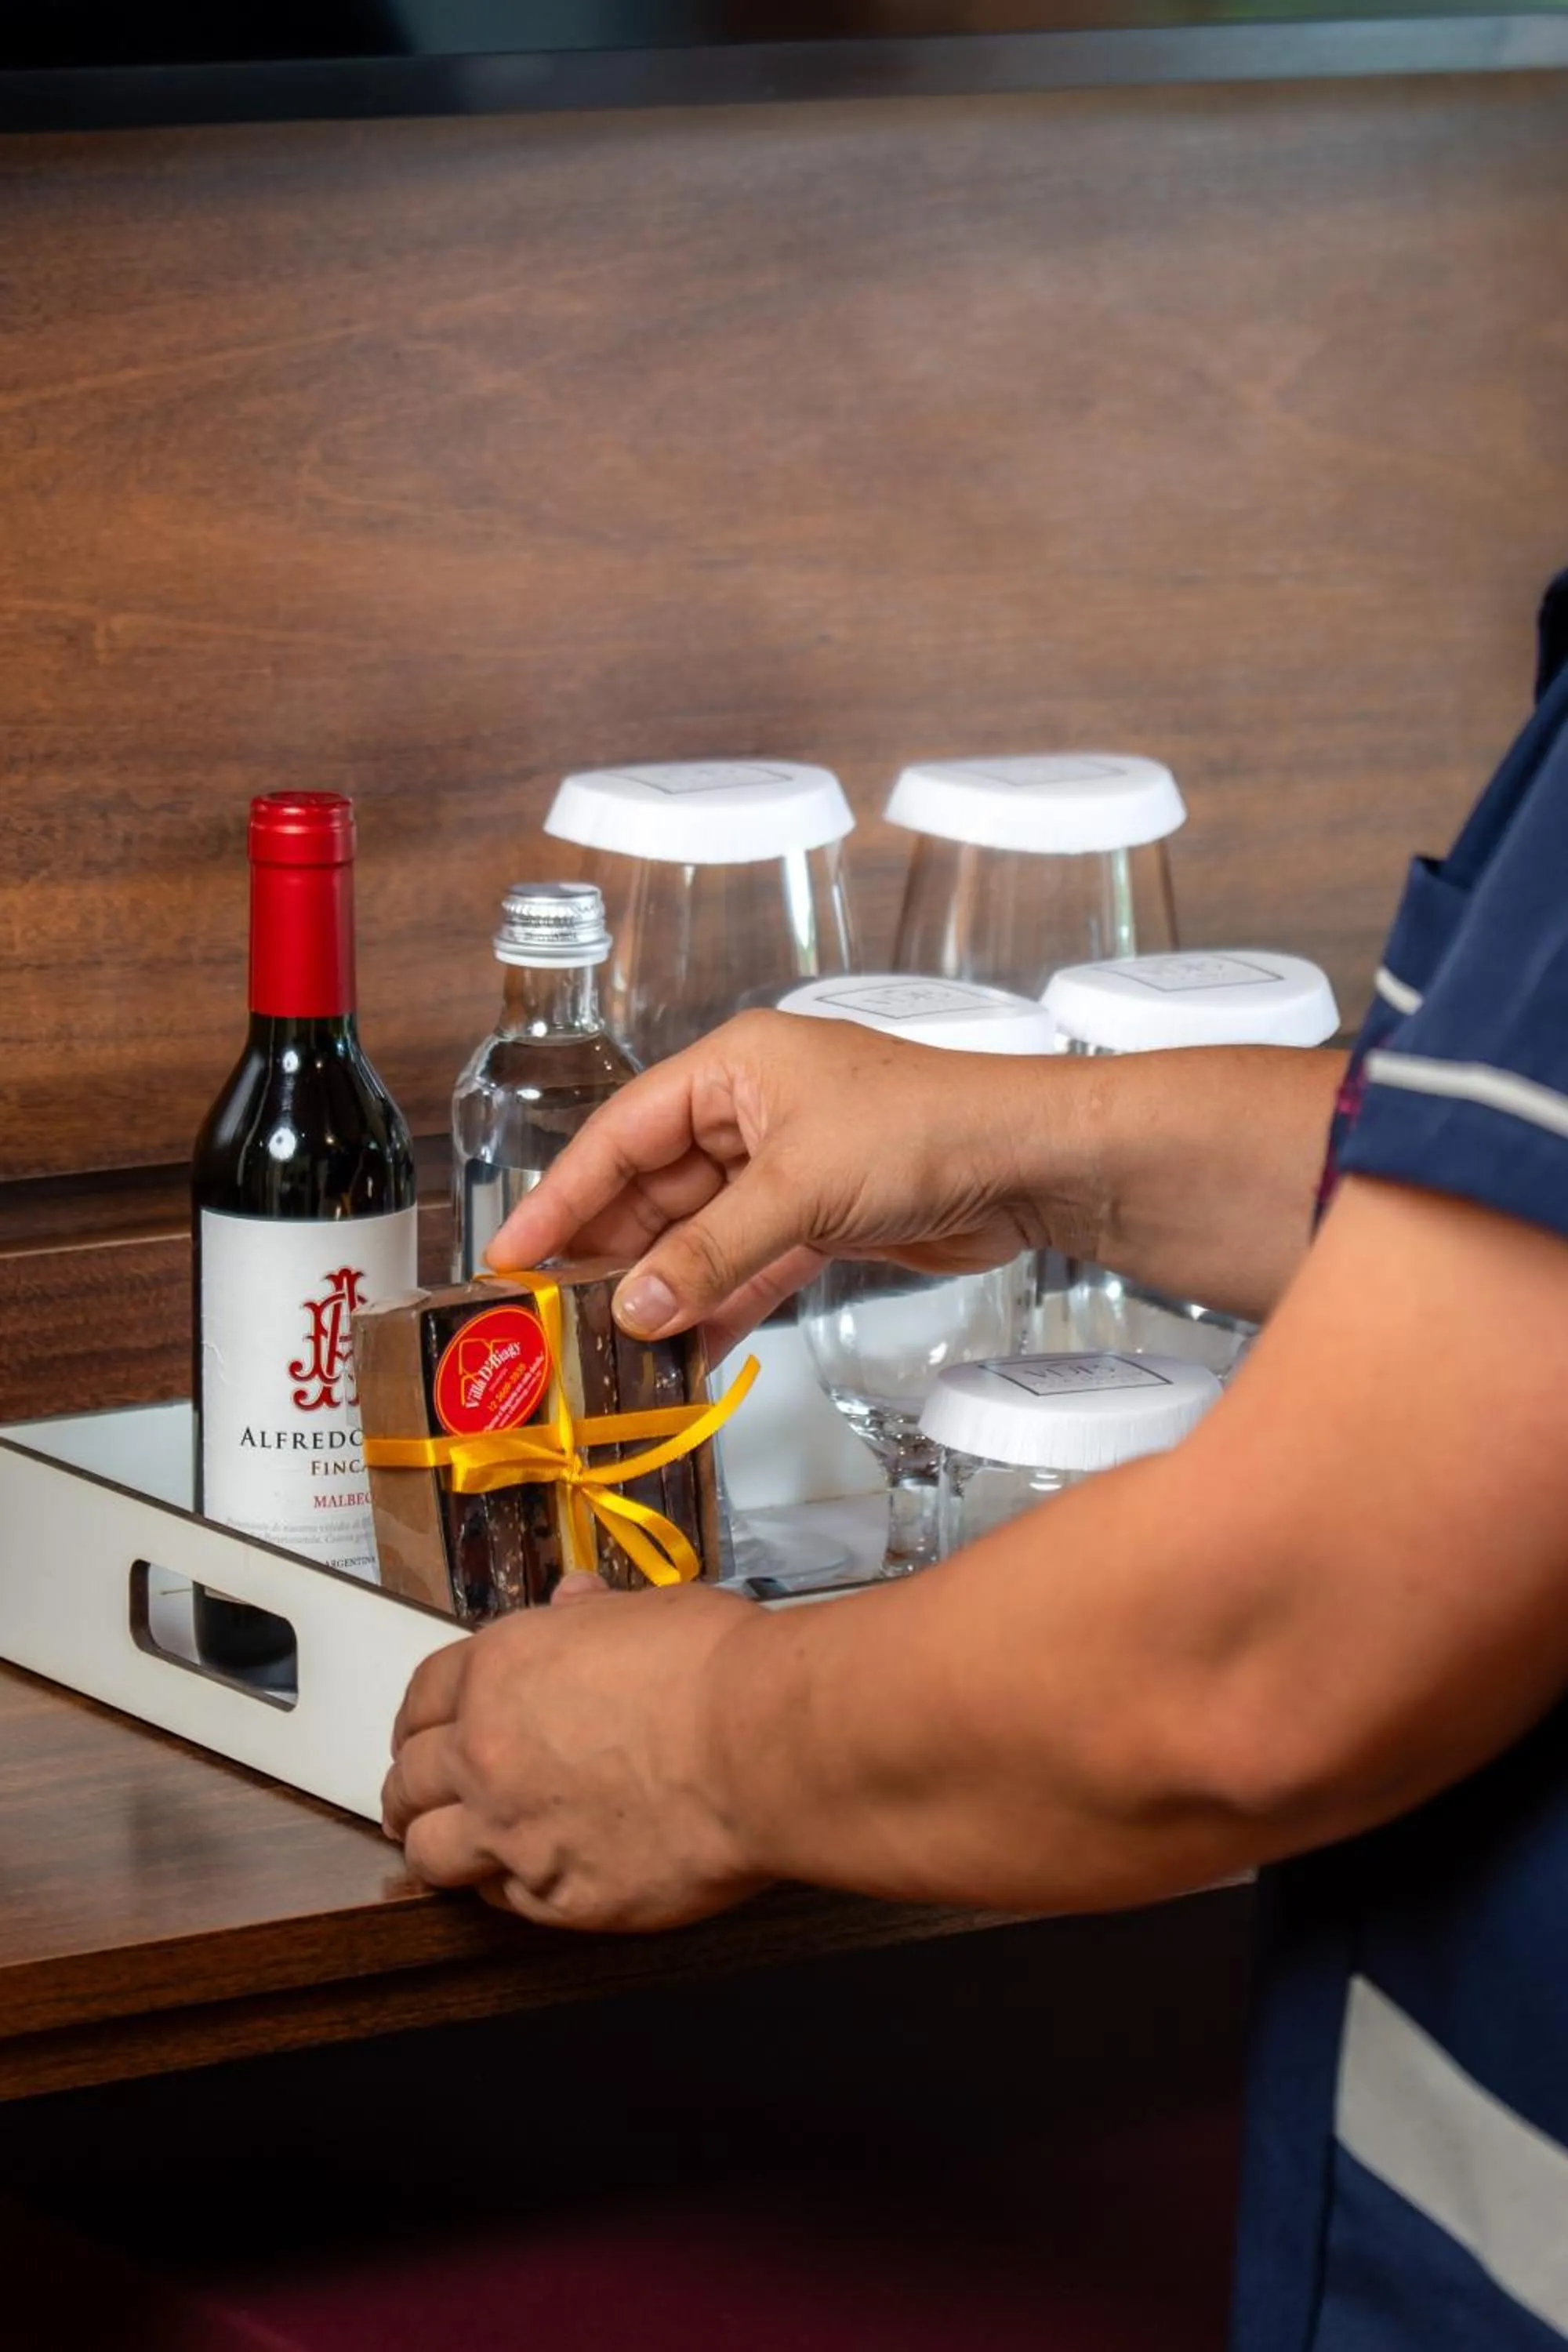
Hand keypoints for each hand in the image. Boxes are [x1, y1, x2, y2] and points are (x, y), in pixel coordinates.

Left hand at [381, 1577, 769, 1931]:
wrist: (761, 1745)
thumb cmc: (715, 1666)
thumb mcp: (646, 1610)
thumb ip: (593, 1615)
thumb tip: (575, 1600)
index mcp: (501, 1669)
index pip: (423, 1696)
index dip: (418, 1718)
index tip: (421, 1734)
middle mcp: (488, 1752)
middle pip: (411, 1778)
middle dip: (412, 1786)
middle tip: (422, 1796)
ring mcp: (516, 1832)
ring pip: (430, 1853)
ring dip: (436, 1846)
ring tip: (450, 1850)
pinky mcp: (560, 1899)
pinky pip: (502, 1902)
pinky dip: (505, 1889)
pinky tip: (526, 1879)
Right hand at [486, 1009, 1045, 1351]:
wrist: (1035, 1162)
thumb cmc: (929, 1131)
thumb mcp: (802, 1189)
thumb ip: (712, 1251)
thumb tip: (638, 1306)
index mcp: (734, 1067)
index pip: (621, 1134)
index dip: (563, 1196)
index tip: (513, 1253)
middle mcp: (754, 1109)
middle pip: (655, 1187)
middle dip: (610, 1252)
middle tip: (553, 1316)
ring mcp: (790, 1164)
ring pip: (701, 1231)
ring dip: (664, 1286)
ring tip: (609, 1346)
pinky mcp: (826, 1215)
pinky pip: (751, 1261)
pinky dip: (721, 1300)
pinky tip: (685, 1346)